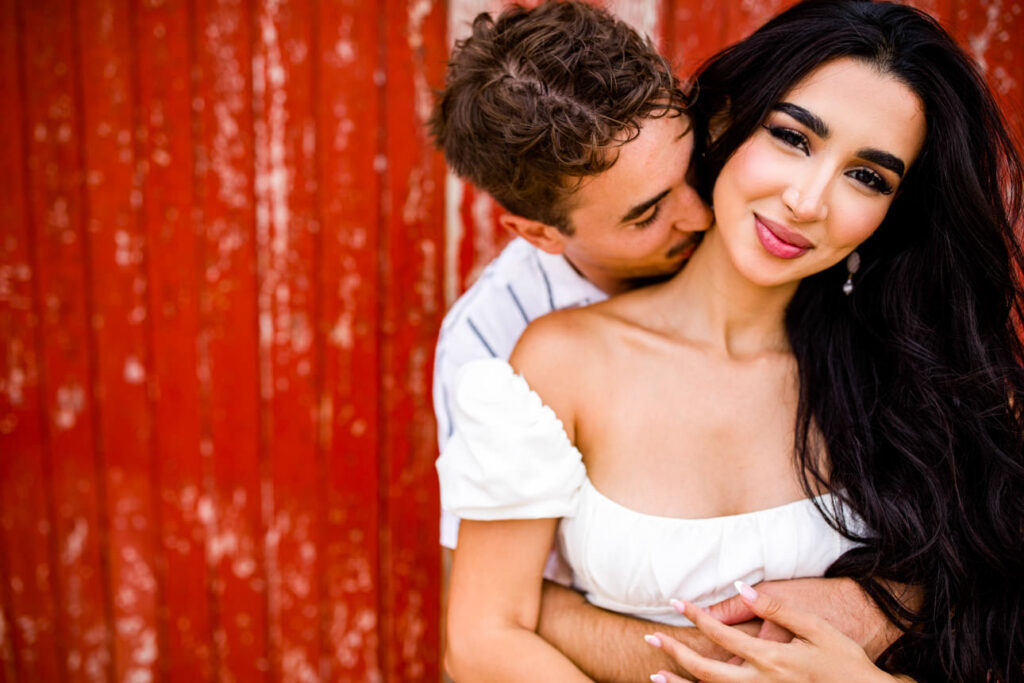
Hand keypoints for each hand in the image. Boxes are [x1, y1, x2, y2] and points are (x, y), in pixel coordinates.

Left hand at [644, 582, 904, 682]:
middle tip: (650, 640)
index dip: (695, 616)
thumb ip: (777, 609)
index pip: (721, 633)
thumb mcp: (816, 628)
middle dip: (675, 654)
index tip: (676, 603)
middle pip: (706, 670)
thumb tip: (743, 588)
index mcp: (772, 658)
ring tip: (654, 675)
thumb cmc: (847, 661)